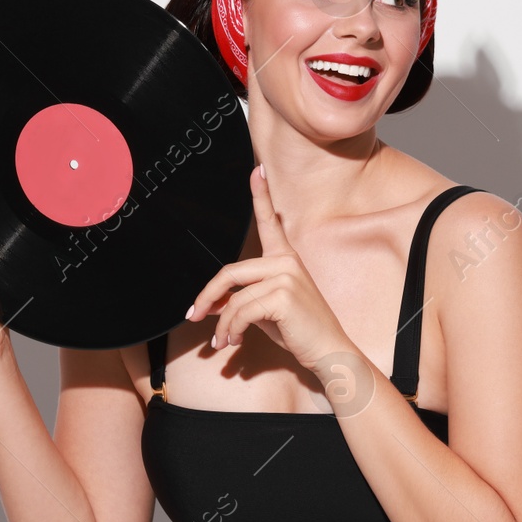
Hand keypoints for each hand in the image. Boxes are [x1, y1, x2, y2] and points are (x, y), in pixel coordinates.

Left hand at [187, 166, 355, 371]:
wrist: (328, 349)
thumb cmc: (299, 329)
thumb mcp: (266, 309)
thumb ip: (242, 298)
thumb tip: (209, 304)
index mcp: (285, 258)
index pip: (270, 221)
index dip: (261, 194)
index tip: (257, 171)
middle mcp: (286, 261)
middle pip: (230, 272)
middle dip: (207, 297)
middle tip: (194, 316)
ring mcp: (285, 276)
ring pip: (234, 298)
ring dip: (222, 324)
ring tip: (222, 340)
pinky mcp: (282, 296)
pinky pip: (241, 311)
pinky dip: (231, 329)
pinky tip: (234, 341)